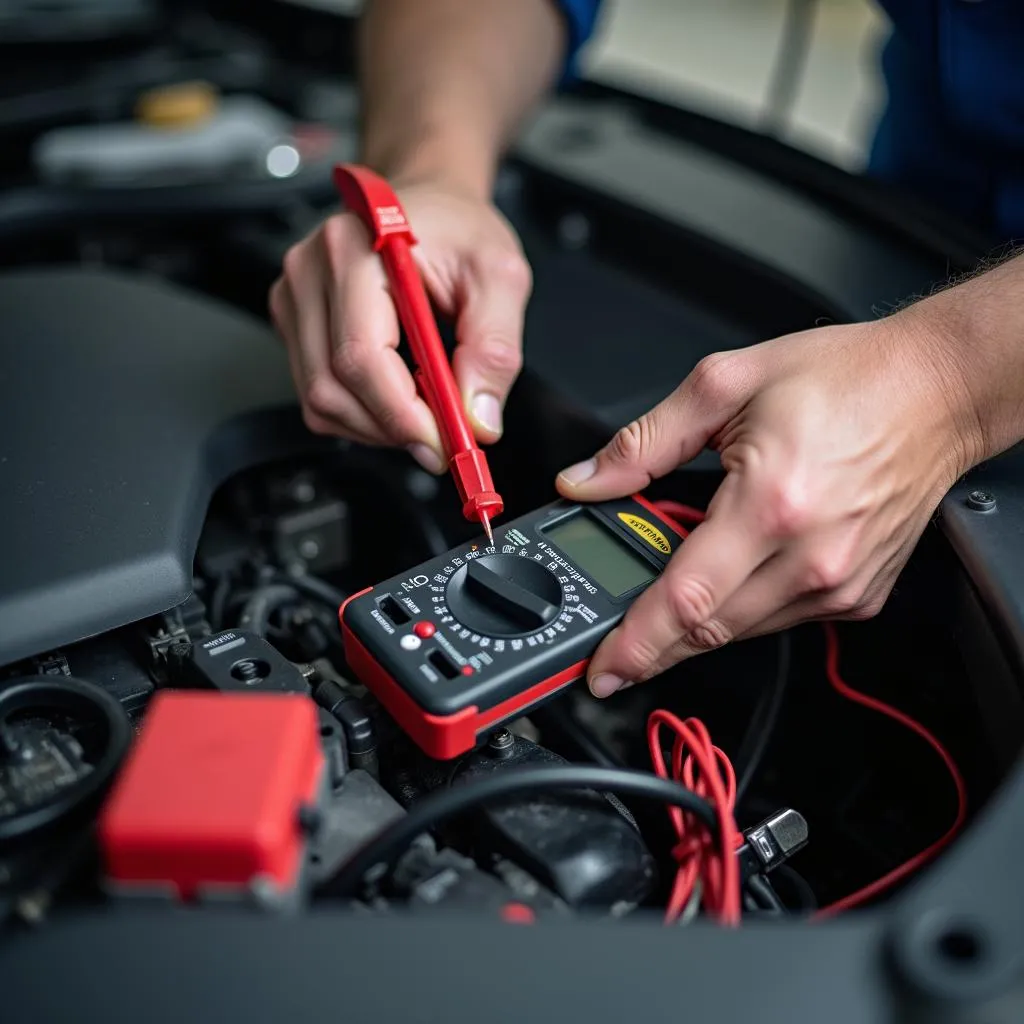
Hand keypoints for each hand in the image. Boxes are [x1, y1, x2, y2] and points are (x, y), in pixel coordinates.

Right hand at [270, 180, 531, 472]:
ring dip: (377, 427)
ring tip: (425, 413)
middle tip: (445, 439)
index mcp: (357, 248)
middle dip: (393, 428)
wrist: (431, 205)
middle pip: (331, 387)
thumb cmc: (459, 230)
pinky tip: (397, 398)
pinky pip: (317, 395)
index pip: (360, 356)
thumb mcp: (501, 277)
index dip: (402, 414)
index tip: (445, 441)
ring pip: (320, 402)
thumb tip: (479, 418)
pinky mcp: (294, 323)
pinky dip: (361, 415)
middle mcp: (310, 270)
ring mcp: (294, 298)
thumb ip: (495, 348)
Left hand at [556, 314, 977, 696]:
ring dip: (695, 626)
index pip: (686, 599)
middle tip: (617, 649)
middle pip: (710, 630)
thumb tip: (586, 480)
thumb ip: (644, 442)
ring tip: (667, 600)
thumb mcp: (724, 385)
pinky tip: (729, 578)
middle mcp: (811, 556)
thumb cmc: (846, 379)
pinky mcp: (859, 594)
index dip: (636, 643)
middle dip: (654, 646)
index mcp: (771, 503)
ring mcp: (840, 582)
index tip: (603, 669)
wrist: (936, 389)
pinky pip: (781, 619)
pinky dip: (742, 609)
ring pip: (742, 631)